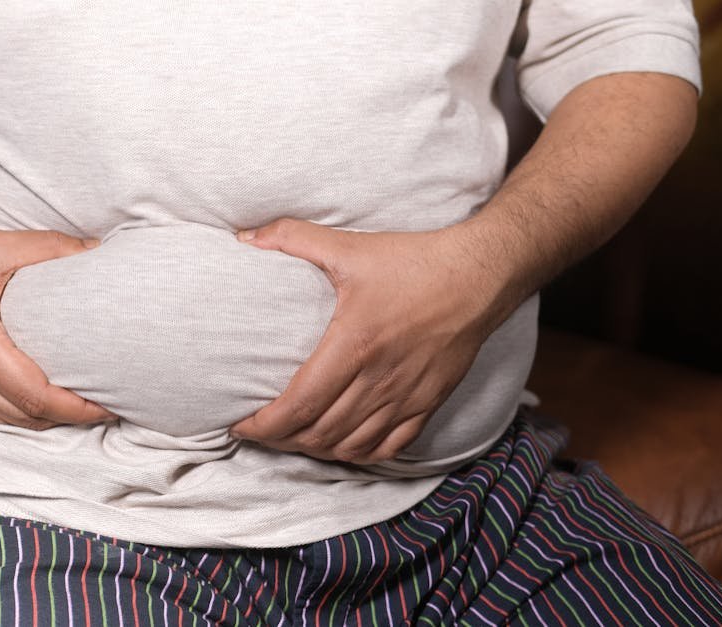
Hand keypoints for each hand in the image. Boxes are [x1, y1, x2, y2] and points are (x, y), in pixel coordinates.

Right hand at [0, 229, 114, 429]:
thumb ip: (48, 249)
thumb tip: (96, 251)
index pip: (38, 398)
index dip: (79, 408)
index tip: (111, 404)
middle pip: (29, 417)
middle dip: (73, 417)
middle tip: (108, 403)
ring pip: (10, 422)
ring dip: (47, 418)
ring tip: (82, 403)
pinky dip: (19, 413)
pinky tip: (40, 398)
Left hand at [228, 218, 502, 463]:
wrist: (481, 275)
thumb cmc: (414, 261)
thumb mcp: (350, 245)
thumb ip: (293, 238)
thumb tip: (244, 236)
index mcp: (354, 345)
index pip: (299, 405)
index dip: (264, 425)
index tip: (240, 424)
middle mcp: (380, 379)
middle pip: (319, 433)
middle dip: (281, 440)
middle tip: (259, 430)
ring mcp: (406, 396)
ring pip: (350, 446)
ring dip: (315, 449)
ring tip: (291, 438)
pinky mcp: (428, 403)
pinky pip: (387, 448)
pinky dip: (357, 454)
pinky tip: (339, 445)